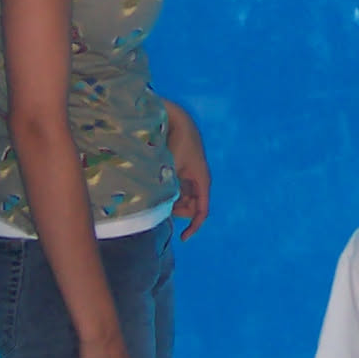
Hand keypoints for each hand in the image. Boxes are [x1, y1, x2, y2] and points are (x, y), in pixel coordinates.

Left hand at [165, 102, 211, 239]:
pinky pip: (179, 189)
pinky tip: (156, 188)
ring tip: (156, 195)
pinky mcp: (183, 170)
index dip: (194, 227)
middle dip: (178, 212)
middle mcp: (199, 180)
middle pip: (192, 207)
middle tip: (161, 208)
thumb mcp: (171, 166)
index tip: (182, 238)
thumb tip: (161, 208)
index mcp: (202, 180)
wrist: (176, 119)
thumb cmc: (176, 141)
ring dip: (172, 202)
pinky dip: (169, 193)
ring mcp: (190, 175)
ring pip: (184, 199)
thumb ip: (168, 188)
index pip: (202, 210)